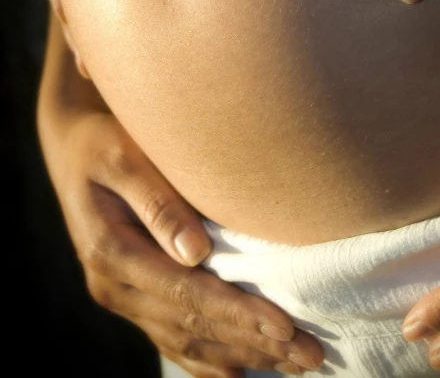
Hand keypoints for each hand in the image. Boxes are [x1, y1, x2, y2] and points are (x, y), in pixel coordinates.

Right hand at [29, 0, 323, 377]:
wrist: (68, 89)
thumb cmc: (92, 42)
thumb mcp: (93, 3)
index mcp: (78, 133)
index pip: (108, 167)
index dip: (148, 198)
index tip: (201, 242)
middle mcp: (80, 195)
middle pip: (133, 270)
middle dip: (217, 310)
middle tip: (296, 340)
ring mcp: (97, 234)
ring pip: (154, 309)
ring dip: (226, 342)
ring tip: (304, 365)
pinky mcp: (121, 257)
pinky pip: (163, 318)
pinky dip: (212, 348)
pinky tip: (264, 371)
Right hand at [38, 17, 323, 377]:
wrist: (72, 148)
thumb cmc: (103, 142)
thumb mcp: (123, 157)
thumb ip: (158, 202)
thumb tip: (197, 253)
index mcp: (111, 251)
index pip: (185, 293)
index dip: (237, 313)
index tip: (285, 327)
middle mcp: (114, 286)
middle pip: (192, 325)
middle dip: (253, 342)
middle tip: (310, 354)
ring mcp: (122, 297)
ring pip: (186, 340)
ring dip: (241, 354)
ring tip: (294, 363)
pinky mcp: (133, 296)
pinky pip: (172, 338)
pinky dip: (210, 359)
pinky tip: (244, 370)